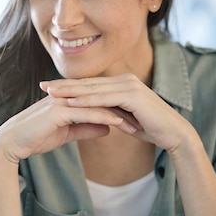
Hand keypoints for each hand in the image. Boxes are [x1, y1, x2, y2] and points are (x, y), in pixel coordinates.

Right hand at [0, 91, 137, 163]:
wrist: (12, 142)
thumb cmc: (34, 137)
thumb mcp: (66, 133)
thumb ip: (86, 127)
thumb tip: (106, 128)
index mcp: (68, 98)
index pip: (98, 100)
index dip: (117, 108)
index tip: (136, 118)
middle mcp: (66, 95)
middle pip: (102, 98)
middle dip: (123, 108)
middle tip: (144, 118)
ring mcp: (63, 100)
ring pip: (98, 104)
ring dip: (119, 114)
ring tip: (138, 124)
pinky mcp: (59, 110)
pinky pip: (88, 112)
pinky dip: (106, 118)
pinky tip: (120, 125)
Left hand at [41, 74, 194, 152]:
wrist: (173, 134)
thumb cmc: (150, 128)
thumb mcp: (123, 119)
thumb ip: (108, 113)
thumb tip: (94, 115)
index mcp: (121, 83)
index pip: (89, 84)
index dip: (68, 86)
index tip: (49, 88)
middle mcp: (124, 80)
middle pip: (87, 83)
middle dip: (63, 85)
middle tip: (42, 86)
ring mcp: (129, 85)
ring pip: (93, 89)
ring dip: (70, 91)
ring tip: (51, 93)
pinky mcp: (133, 95)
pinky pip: (104, 98)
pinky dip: (87, 100)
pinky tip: (71, 102)